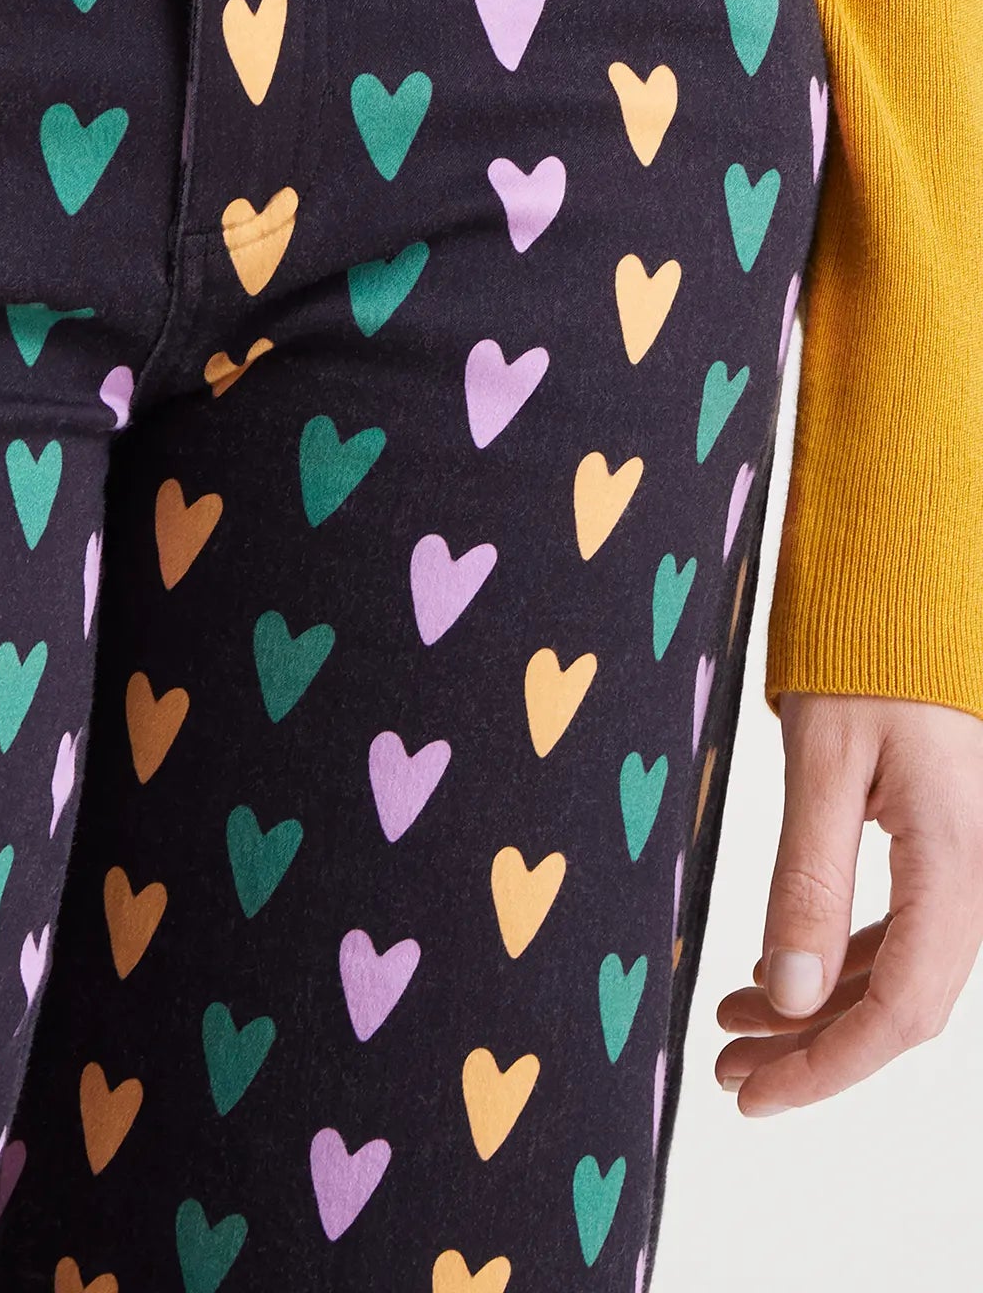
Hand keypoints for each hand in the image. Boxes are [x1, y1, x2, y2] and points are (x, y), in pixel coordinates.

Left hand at [714, 691, 982, 1111]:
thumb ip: (809, 880)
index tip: (757, 1095)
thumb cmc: (870, 657)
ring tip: (731, 1027)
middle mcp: (974, 879)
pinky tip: (775, 976)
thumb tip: (784, 994)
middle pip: (900, 1005)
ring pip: (897, 975)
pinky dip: (837, 964)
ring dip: (818, 1012)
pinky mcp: (943, 852)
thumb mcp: (823, 761)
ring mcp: (963, 868)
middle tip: (727, 1072)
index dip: (829, 1066)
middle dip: (813, 1050)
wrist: (912, 591)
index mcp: (957, 864)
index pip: (902, 1010)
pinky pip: (899, 934)